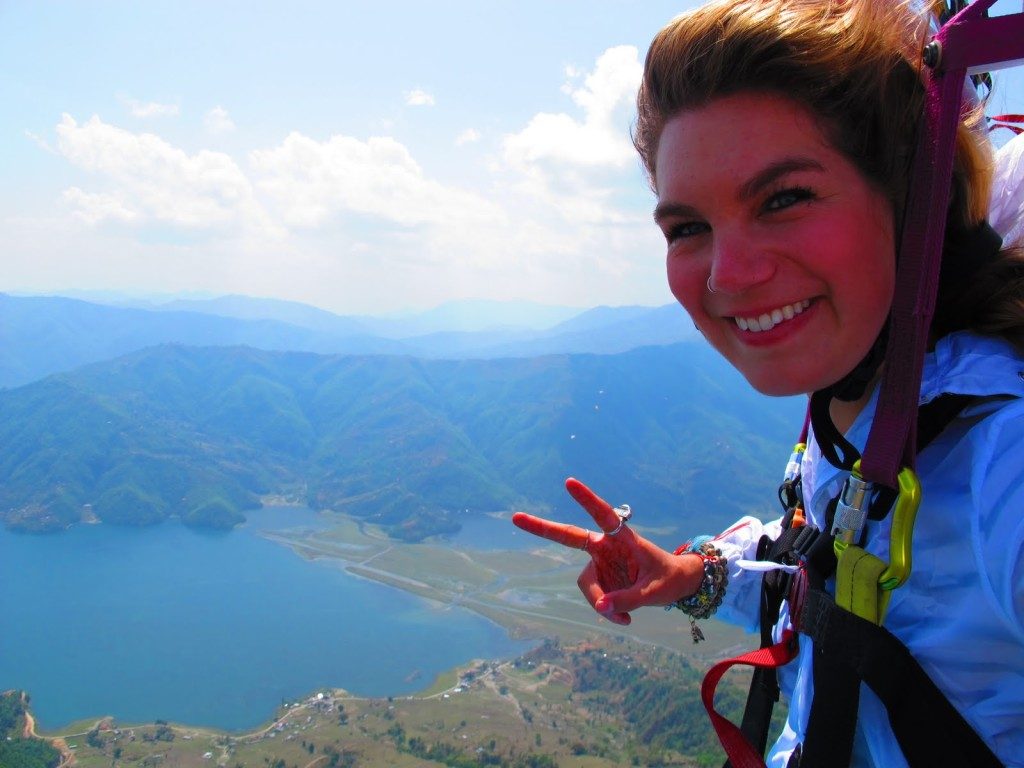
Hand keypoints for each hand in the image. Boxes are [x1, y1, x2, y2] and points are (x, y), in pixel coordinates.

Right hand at [512, 477, 701, 625]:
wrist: (676, 586)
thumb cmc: (668, 579)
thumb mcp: (654, 592)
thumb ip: (627, 599)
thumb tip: (601, 607)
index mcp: (623, 538)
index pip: (603, 515)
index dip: (586, 499)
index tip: (569, 482)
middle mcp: (605, 546)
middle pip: (568, 536)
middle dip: (542, 528)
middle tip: (516, 517)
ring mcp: (599, 563)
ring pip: (587, 585)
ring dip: (601, 603)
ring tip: (625, 617)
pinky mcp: (599, 579)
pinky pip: (595, 599)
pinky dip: (606, 610)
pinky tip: (625, 619)